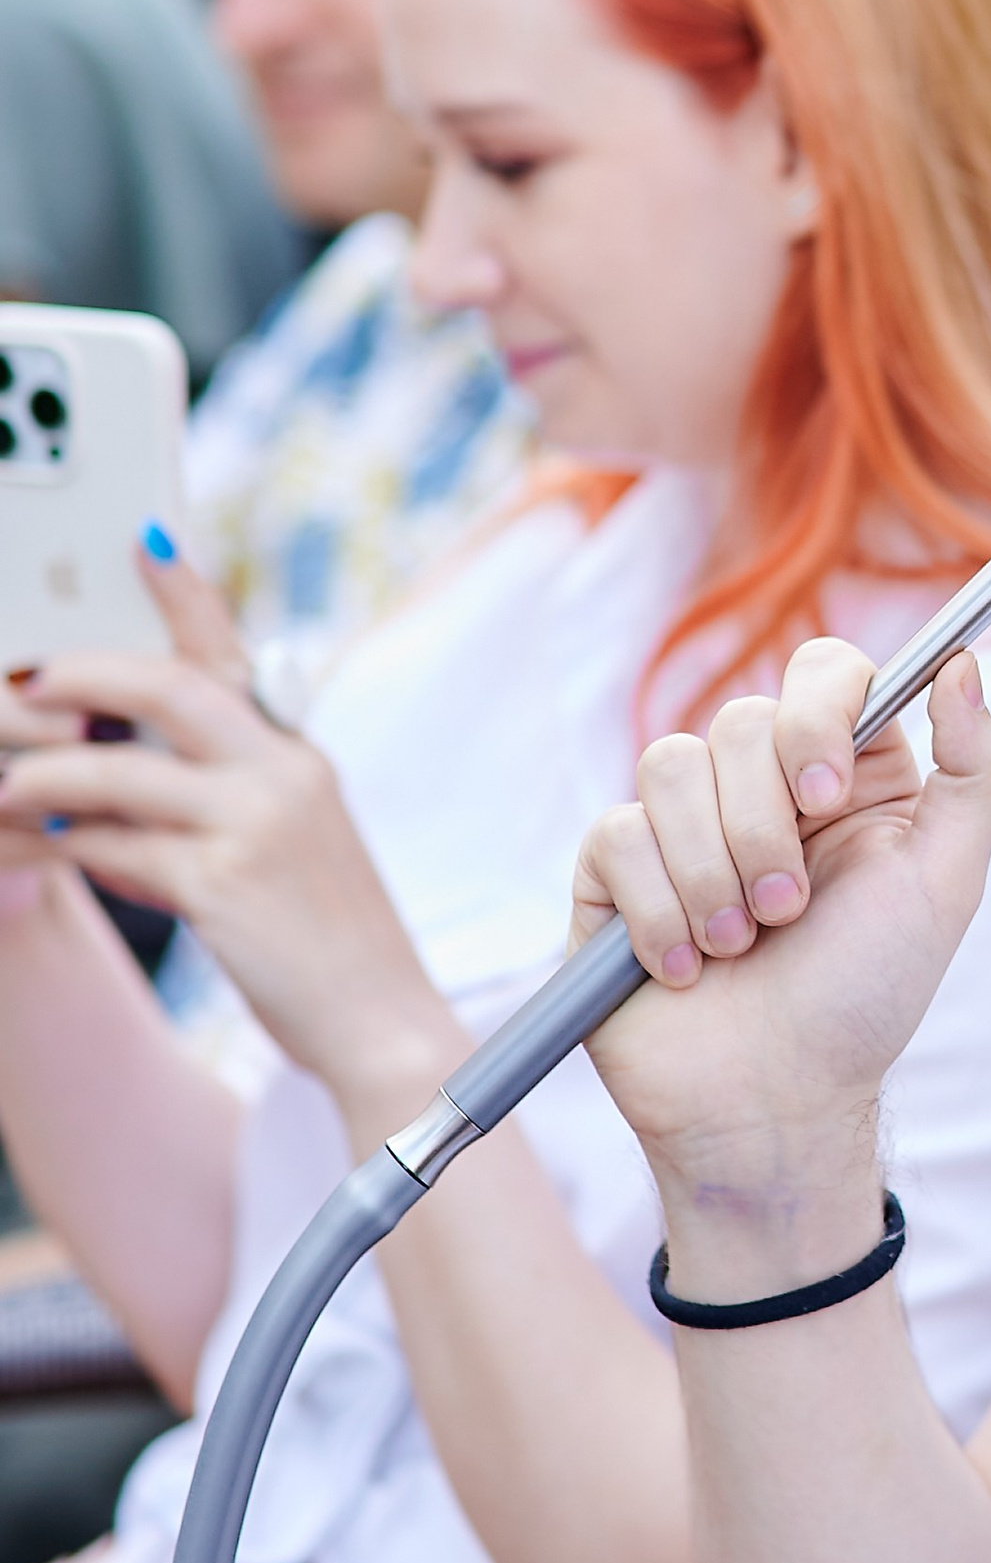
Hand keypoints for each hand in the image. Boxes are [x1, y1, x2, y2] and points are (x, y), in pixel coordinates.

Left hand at [0, 539, 453, 1106]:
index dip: (187, 592)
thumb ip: (205, 811)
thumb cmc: (326, 942)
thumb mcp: (286, 851)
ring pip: (122, 769)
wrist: (382, 1021)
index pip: (234, 653)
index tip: (146, 541)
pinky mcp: (224, 885)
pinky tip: (44, 844)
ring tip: (6, 787)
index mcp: (299, 758)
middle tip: (27, 683)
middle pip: (170, 686)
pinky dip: (69, 843)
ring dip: (47, 775)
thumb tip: (104, 801)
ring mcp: (257, 827)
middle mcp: (285, 775)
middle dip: (86, 675)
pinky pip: (117, 846)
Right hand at [571, 643, 990, 1267]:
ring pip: (668, 767)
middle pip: (738, 721)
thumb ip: (980, 771)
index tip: (826, 796)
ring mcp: (680, 825)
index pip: (823, 670)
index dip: (817, 718)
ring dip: (714, 875)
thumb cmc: (864, 997)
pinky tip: (687, 969)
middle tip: (790, 912)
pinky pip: (617, 836)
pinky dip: (661, 912)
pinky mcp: (614, 871)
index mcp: (845, 774)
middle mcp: (759, 786)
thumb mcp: (947, 885)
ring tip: (742, 945)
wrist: (774, 1103)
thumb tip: (962, 661)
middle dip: (765, 831)